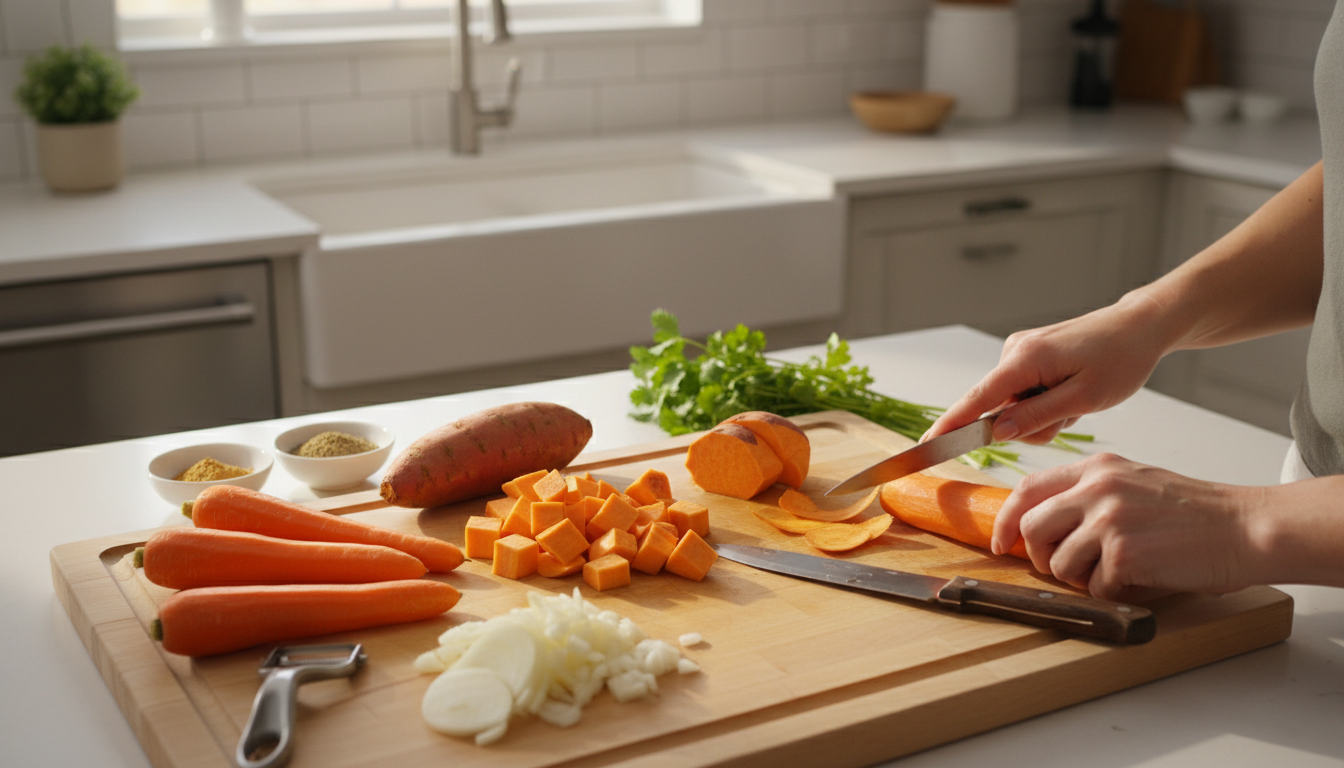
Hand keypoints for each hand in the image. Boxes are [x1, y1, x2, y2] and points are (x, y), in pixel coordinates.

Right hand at [924, 297, 1172, 444]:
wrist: (1140, 327)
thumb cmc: (1120, 359)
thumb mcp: (1082, 398)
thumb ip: (1036, 417)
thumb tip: (995, 432)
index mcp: (1024, 360)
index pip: (975, 400)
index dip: (950, 426)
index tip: (924, 447)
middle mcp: (1014, 352)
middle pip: (1000, 409)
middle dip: (1031, 423)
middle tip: (1072, 412)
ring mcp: (1020, 352)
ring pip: (1015, 404)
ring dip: (1044, 412)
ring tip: (1077, 397)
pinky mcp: (1029, 355)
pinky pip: (1026, 392)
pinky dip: (1047, 400)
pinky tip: (1072, 389)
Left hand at [993, 453, 1260, 600]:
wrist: (1244, 528)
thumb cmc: (1194, 512)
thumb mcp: (1133, 482)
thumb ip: (1088, 494)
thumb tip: (1041, 524)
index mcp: (1096, 468)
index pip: (1027, 488)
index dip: (1006, 520)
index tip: (1002, 542)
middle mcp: (1097, 488)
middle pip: (1032, 529)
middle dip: (1042, 557)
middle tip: (1067, 568)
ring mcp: (1109, 520)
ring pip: (1059, 563)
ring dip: (1083, 578)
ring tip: (1118, 569)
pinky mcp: (1124, 553)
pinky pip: (1095, 587)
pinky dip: (1114, 592)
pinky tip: (1141, 577)